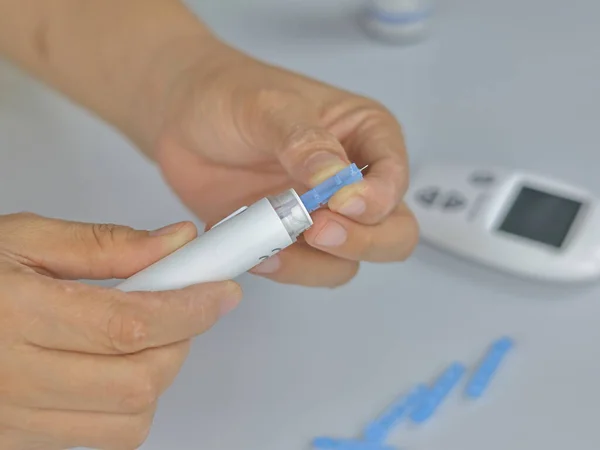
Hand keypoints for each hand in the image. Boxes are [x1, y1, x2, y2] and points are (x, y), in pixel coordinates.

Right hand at [0, 213, 241, 449]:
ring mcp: (14, 420)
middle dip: (180, 341)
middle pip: (139, 380)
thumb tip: (178, 244)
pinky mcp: (19, 443)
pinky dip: (127, 404)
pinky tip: (110, 368)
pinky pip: (102, 438)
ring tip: (138, 338)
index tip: (222, 291)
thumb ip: (108, 245)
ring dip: (156, 375)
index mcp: (15, 313)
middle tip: (179, 308)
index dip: (190, 308)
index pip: (130, 323)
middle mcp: (13, 378)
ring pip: (129, 420)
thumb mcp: (25, 240)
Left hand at [142, 38, 418, 286]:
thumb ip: (305, 142)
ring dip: (314, 263)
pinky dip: (283, 269)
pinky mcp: (291, 240)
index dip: (377, 198)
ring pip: (349, 262)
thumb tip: (337, 181)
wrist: (181, 121)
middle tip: (317, 232)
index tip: (340, 202)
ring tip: (272, 243)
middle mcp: (353, 182)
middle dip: (362, 242)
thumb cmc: (230, 95)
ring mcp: (323, 215)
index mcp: (366, 136)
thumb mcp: (268, 107)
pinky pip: (304, 270)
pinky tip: (256, 252)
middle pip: (393, 233)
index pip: (395, 177)